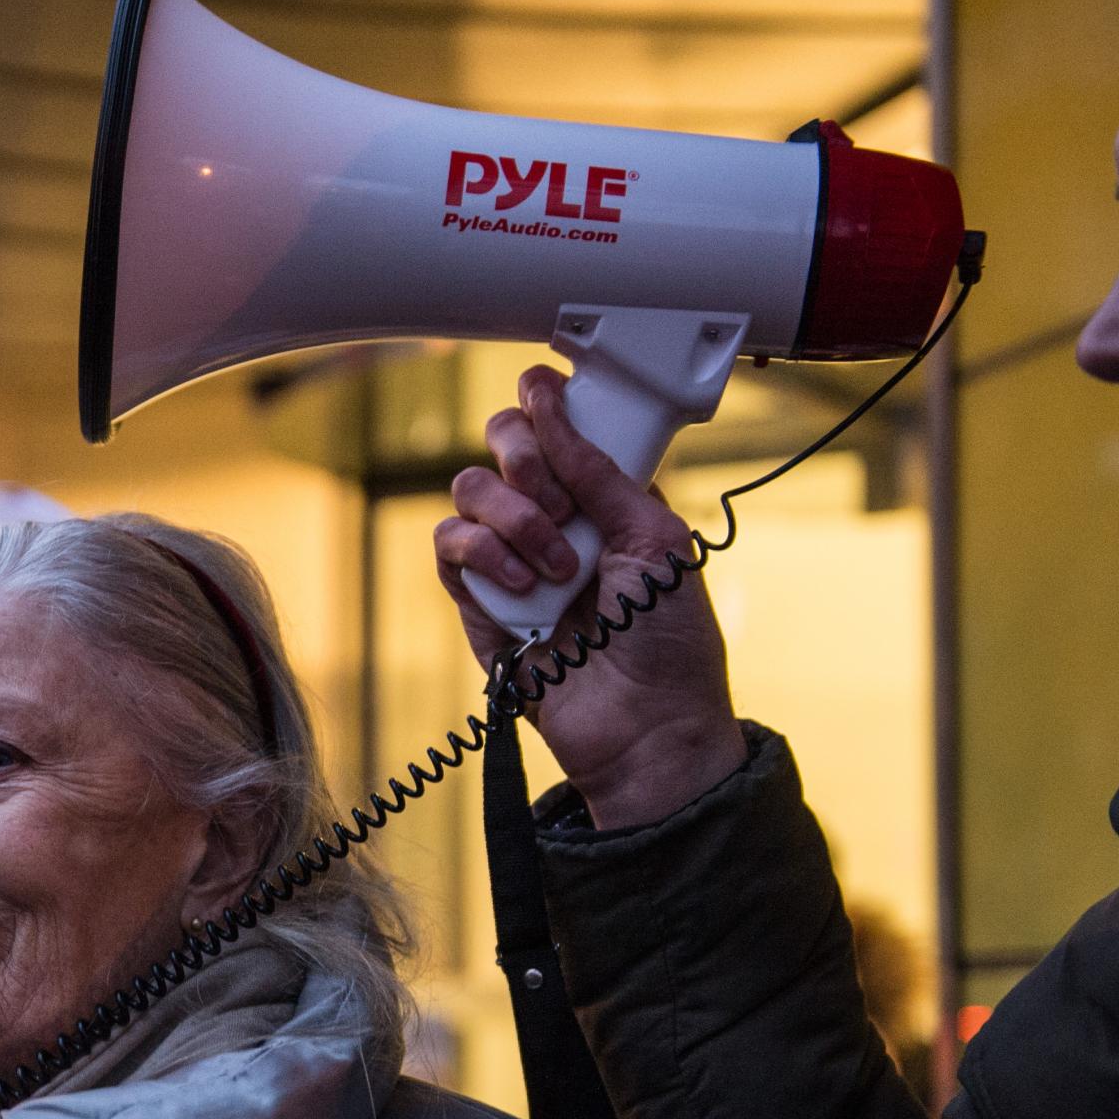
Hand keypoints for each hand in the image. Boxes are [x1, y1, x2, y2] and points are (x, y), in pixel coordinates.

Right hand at [433, 365, 748, 826]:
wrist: (645, 725)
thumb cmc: (669, 642)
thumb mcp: (657, 539)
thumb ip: (603, 474)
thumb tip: (556, 415)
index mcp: (602, 496)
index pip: (557, 427)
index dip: (545, 405)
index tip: (544, 393)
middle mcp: (551, 519)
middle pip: (501, 443)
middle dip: (524, 454)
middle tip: (557, 500)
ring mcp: (509, 558)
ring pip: (469, 490)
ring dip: (514, 517)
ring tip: (556, 567)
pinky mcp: (476, 600)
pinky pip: (449, 546)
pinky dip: (483, 554)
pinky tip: (523, 586)